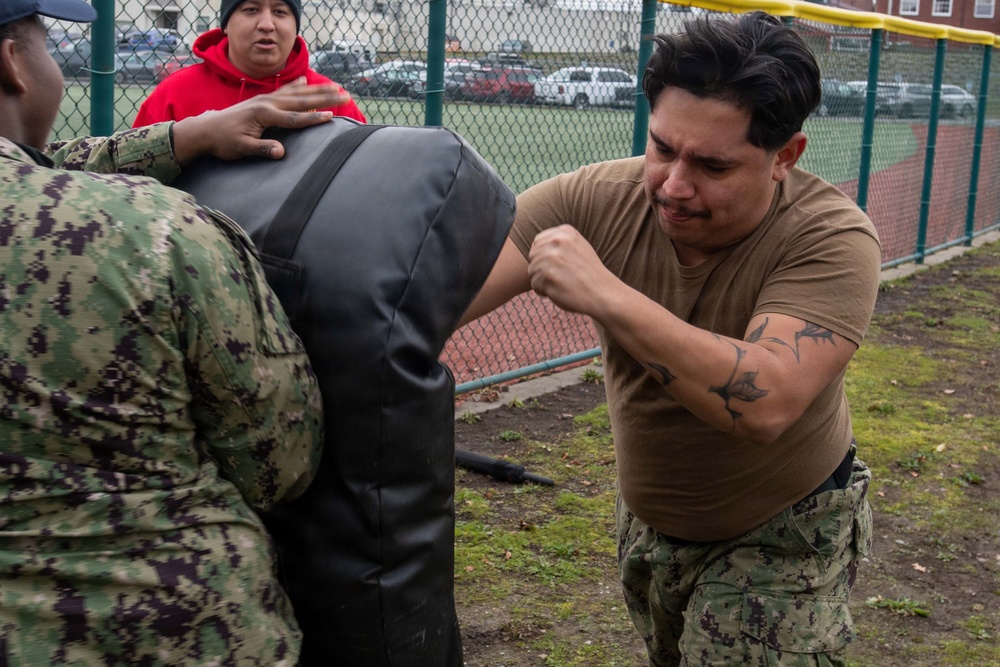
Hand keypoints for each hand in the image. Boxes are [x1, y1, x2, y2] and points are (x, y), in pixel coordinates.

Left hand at [170, 78, 353, 163]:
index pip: (294, 118)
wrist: (206, 129)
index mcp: (264, 114)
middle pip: (302, 100)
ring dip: (317, 89)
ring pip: (297, 92)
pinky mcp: (263, 99)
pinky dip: (297, 85)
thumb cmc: (224, 141)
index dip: (313, 118)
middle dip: (325, 98)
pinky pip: (285, 90)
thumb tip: (282, 152)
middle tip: (345, 96)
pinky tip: (306, 80)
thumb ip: (262, 148)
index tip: (330, 117)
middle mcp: (267, 102)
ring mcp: (266, 98)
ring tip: (335, 87)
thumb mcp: (242, 148)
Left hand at [527, 225, 613, 316]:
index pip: (538, 242)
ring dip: (543, 281)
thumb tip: (534, 244)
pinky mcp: (549, 276)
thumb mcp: (579, 247)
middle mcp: (558, 241)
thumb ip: (559, 242)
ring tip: (561, 284)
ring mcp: (553, 258)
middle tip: (560, 276)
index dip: (544, 257)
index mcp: (565, 232)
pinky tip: (559, 291)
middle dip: (541, 269)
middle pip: (533, 256)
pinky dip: (544, 291)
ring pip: (532, 271)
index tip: (559, 265)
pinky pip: (534, 284)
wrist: (603, 293)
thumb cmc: (589, 273)